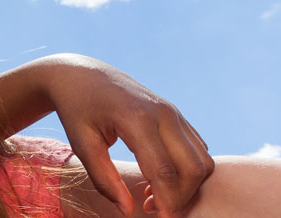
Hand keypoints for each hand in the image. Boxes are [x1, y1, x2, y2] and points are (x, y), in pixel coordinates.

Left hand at [41, 54, 213, 216]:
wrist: (83, 75)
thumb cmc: (78, 111)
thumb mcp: (82, 144)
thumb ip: (104, 179)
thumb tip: (127, 211)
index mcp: (137, 119)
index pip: (164, 171)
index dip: (167, 201)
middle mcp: (164, 114)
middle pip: (193, 168)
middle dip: (182, 196)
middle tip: (153, 209)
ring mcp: (174, 112)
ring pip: (202, 159)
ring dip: (187, 185)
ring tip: (152, 194)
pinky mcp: (177, 115)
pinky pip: (197, 149)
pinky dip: (187, 170)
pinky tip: (158, 178)